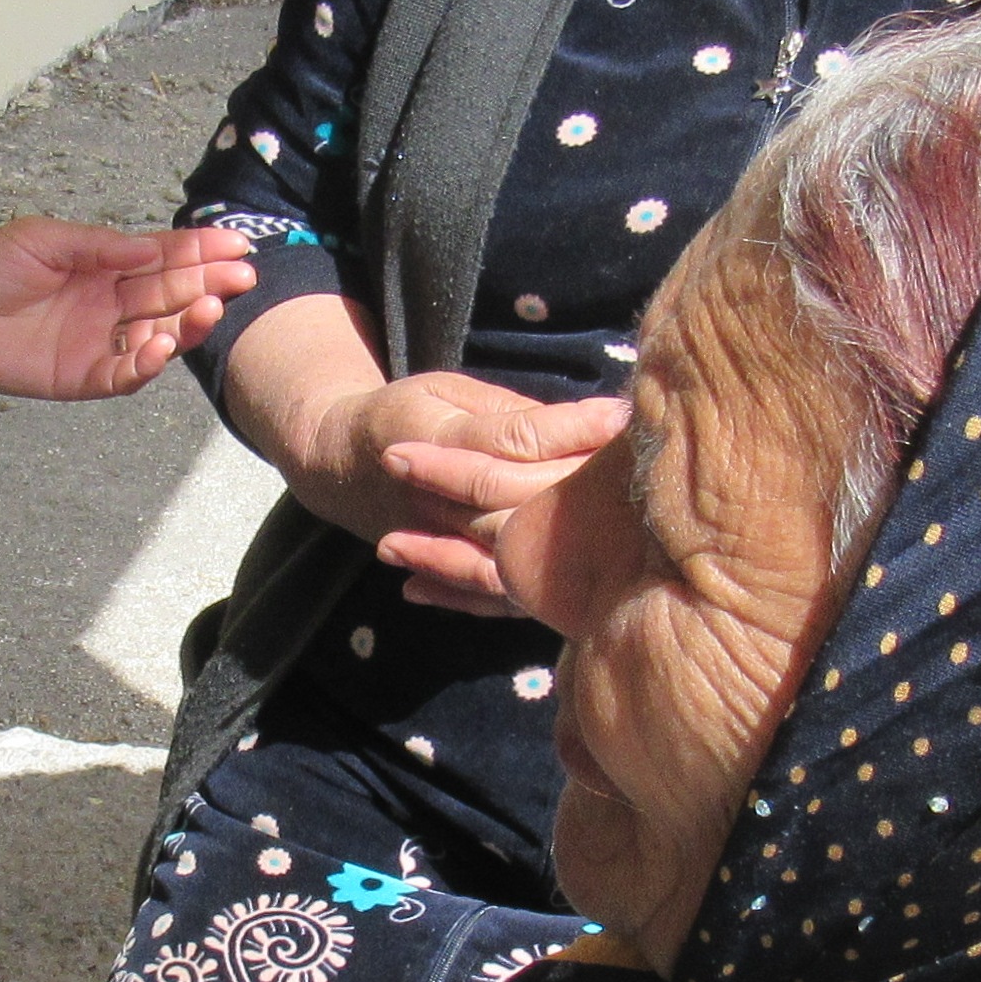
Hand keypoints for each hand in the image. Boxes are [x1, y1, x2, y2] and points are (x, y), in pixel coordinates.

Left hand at [0, 219, 258, 399]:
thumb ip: (101, 246)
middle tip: (242, 277)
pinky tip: (161, 346)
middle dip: (209, 284)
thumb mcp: (45, 240)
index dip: (200, 250)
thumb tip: (152, 248)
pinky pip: (126, 375)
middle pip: (171, 295)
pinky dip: (148, 364)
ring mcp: (102, 342)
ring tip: (211, 310)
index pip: (163, 257)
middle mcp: (112, 304)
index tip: (237, 243)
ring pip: (160, 335)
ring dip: (189, 324)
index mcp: (105, 266)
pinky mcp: (85, 377)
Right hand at [292, 372, 630, 617]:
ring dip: (569, 545)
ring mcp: (437, 538)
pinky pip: (490, 592)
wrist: (334, 462)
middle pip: (523, 499)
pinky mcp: (444, 568)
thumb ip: (507, 413)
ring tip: (628, 535)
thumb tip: (583, 422)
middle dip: (586, 487)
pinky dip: (531, 589)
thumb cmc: (405, 413)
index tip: (625, 415)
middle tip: (646, 475)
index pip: (517, 438)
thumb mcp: (446, 390)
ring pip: (511, 551)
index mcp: (436, 435)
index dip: (573, 428)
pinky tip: (580, 590)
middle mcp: (435, 494)